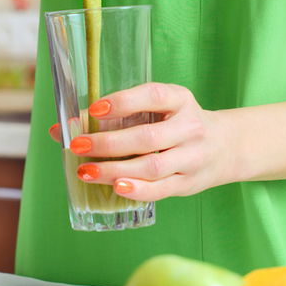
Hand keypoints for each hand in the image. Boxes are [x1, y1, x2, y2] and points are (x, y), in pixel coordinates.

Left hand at [48, 83, 239, 201]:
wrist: (226, 146)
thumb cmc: (176, 124)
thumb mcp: (156, 110)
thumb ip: (113, 115)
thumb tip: (59, 128)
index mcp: (180, 100)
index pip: (153, 96)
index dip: (124, 101)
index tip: (95, 108)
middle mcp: (190, 127)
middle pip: (147, 137)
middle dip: (109, 142)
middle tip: (78, 146)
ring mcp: (192, 157)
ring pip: (152, 166)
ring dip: (115, 169)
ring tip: (85, 171)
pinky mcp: (189, 183)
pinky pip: (161, 189)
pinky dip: (137, 190)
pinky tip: (115, 187)